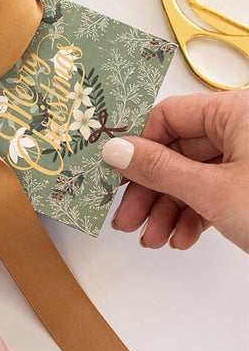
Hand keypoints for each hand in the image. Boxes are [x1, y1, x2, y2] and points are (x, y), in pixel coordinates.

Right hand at [103, 90, 248, 251]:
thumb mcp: (212, 191)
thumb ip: (158, 169)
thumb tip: (114, 150)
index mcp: (236, 111)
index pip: (170, 116)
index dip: (140, 147)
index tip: (118, 176)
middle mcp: (243, 128)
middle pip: (178, 151)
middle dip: (151, 190)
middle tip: (126, 218)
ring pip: (194, 176)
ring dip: (168, 209)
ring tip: (152, 239)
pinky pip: (214, 192)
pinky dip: (194, 215)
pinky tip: (181, 238)